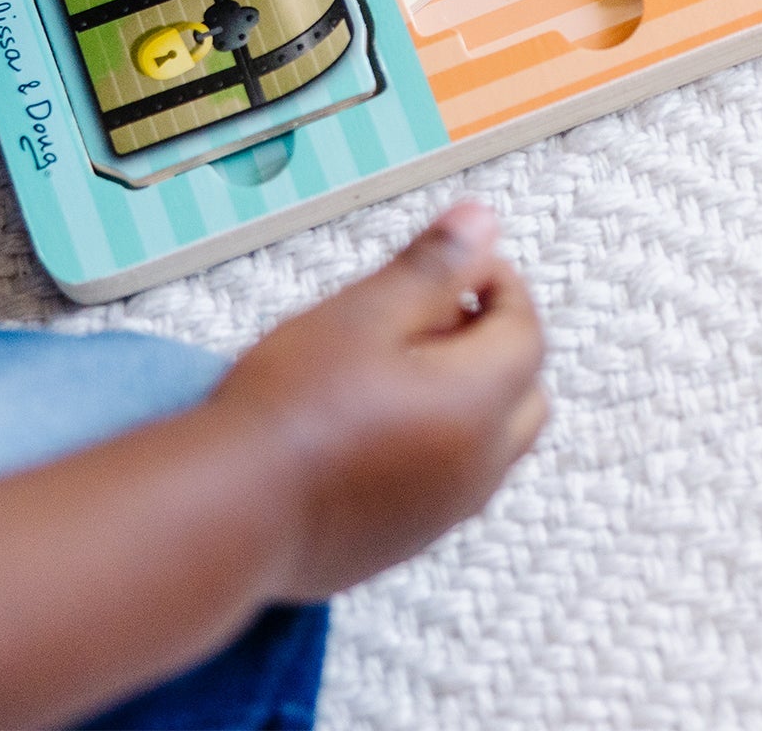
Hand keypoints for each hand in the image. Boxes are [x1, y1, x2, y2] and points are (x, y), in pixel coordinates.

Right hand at [210, 200, 546, 598]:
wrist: (235, 507)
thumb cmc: (294, 402)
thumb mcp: (364, 312)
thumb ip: (432, 268)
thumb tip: (484, 223)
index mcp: (478, 404)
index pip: (527, 333)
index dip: (499, 284)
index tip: (458, 263)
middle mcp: (480, 467)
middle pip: (524, 393)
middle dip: (495, 342)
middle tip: (434, 310)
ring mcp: (447, 512)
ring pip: (493, 443)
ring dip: (471, 396)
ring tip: (397, 363)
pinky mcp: (411, 539)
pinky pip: (454, 482)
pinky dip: (441, 442)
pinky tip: (374, 420)